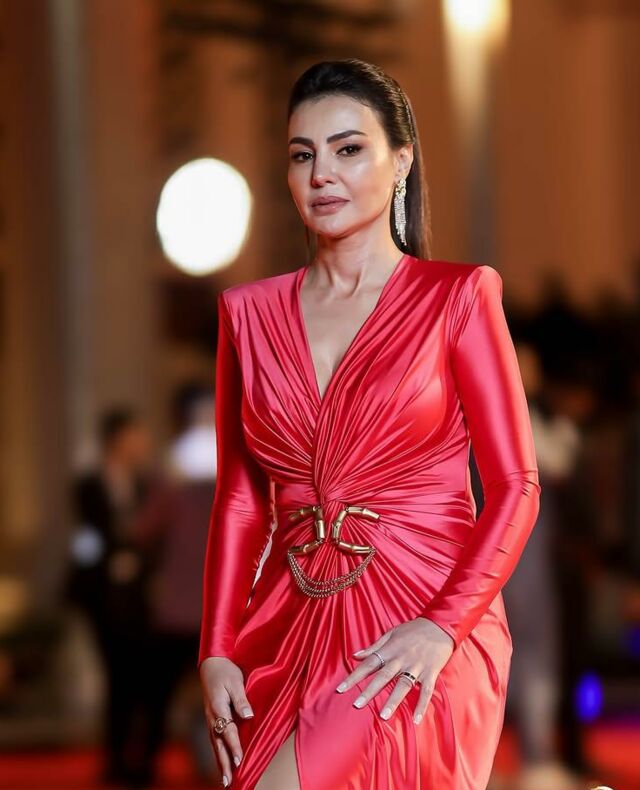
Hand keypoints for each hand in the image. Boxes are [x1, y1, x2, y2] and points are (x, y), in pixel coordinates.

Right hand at [200, 656, 253, 785]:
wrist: (211, 664)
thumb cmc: (226, 671)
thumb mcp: (235, 681)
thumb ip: (241, 699)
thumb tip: (248, 716)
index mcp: (218, 707)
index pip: (228, 731)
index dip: (234, 747)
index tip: (240, 761)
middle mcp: (212, 717)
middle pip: (218, 744)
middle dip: (224, 763)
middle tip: (228, 781)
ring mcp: (210, 719)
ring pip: (215, 745)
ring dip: (220, 762)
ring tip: (225, 780)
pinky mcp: (212, 719)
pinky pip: (214, 740)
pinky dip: (218, 753)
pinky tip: (222, 763)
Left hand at [335, 617, 453, 724]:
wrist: (439, 626)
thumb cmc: (413, 629)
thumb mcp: (391, 633)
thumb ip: (374, 646)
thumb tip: (355, 655)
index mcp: (390, 649)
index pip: (368, 664)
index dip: (354, 676)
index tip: (341, 688)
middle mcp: (401, 659)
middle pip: (383, 676)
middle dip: (370, 691)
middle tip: (357, 704)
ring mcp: (417, 667)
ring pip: (403, 685)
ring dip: (393, 701)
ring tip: (383, 716)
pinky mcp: (431, 673)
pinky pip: (426, 691)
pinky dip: (422, 706)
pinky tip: (416, 720)